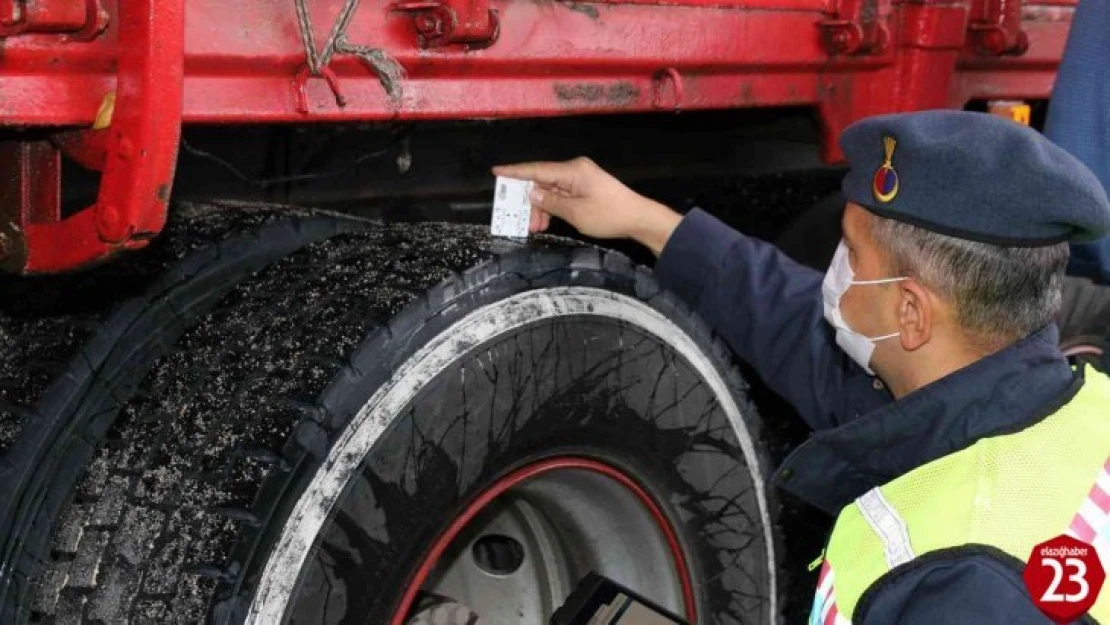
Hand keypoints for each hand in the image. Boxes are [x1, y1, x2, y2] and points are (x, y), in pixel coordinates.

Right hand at [491, 157, 681, 254]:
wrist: (639, 218)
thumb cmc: (608, 215)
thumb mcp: (575, 213)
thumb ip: (551, 203)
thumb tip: (532, 194)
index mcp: (572, 171)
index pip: (537, 170)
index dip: (515, 172)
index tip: (496, 172)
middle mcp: (574, 170)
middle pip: (543, 181)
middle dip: (530, 201)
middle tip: (521, 220)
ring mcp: (581, 178)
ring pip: (551, 191)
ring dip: (542, 208)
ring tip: (536, 227)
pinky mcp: (586, 187)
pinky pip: (562, 194)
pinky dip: (553, 207)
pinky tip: (547, 221)